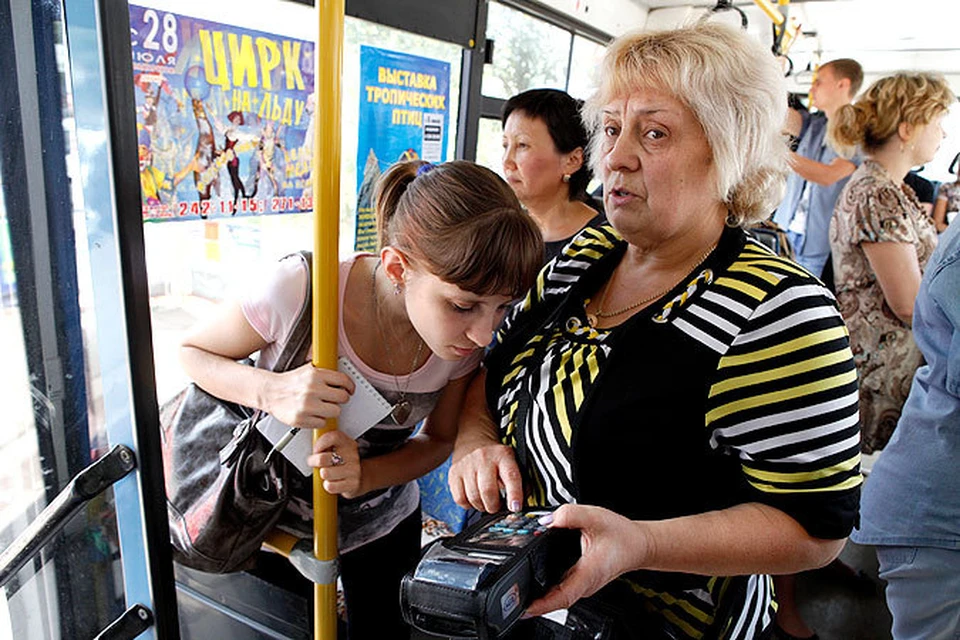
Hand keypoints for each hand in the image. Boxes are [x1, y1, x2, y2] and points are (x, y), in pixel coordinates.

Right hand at [264, 363, 353, 428]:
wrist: (270, 392)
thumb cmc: (290, 383)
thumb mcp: (307, 370)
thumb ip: (324, 372)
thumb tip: (342, 377)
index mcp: (315, 375)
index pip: (343, 380)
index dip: (350, 386)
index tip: (350, 390)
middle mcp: (312, 389)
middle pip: (343, 397)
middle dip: (340, 399)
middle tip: (334, 399)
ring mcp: (307, 405)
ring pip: (335, 411)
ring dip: (331, 410)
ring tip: (322, 407)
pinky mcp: (301, 419)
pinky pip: (322, 422)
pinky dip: (319, 420)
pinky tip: (312, 413)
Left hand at [307, 430, 361, 497]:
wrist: (358, 477)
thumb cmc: (341, 462)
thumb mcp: (336, 449)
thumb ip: (324, 446)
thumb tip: (308, 448)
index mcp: (347, 443)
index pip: (333, 437)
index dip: (320, 444)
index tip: (315, 450)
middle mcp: (352, 455)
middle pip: (323, 458)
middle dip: (314, 461)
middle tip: (313, 462)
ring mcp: (354, 470)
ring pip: (325, 473)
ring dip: (322, 474)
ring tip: (326, 473)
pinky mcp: (353, 483)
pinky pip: (330, 486)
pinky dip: (328, 485)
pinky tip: (332, 481)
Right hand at [449, 439, 522, 512]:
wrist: (473, 442)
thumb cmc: (496, 458)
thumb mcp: (513, 462)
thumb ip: (522, 483)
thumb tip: (519, 505)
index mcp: (503, 455)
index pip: (511, 476)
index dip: (514, 494)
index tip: (515, 508)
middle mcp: (484, 458)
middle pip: (488, 491)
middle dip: (494, 506)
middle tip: (497, 506)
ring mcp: (467, 465)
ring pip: (473, 497)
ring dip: (482, 506)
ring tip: (486, 501)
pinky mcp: (454, 473)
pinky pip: (460, 499)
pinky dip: (468, 504)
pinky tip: (473, 498)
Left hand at [525, 505, 648, 616]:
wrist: (638, 544)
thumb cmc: (622, 535)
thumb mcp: (596, 517)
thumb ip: (570, 515)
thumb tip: (547, 520)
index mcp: (588, 573)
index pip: (562, 597)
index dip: (541, 605)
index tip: (523, 609)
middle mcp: (585, 584)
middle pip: (555, 600)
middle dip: (533, 602)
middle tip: (512, 598)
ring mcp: (583, 584)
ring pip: (558, 595)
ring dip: (540, 596)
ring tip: (519, 592)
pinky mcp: (582, 580)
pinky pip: (561, 588)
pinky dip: (548, 588)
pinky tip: (537, 581)